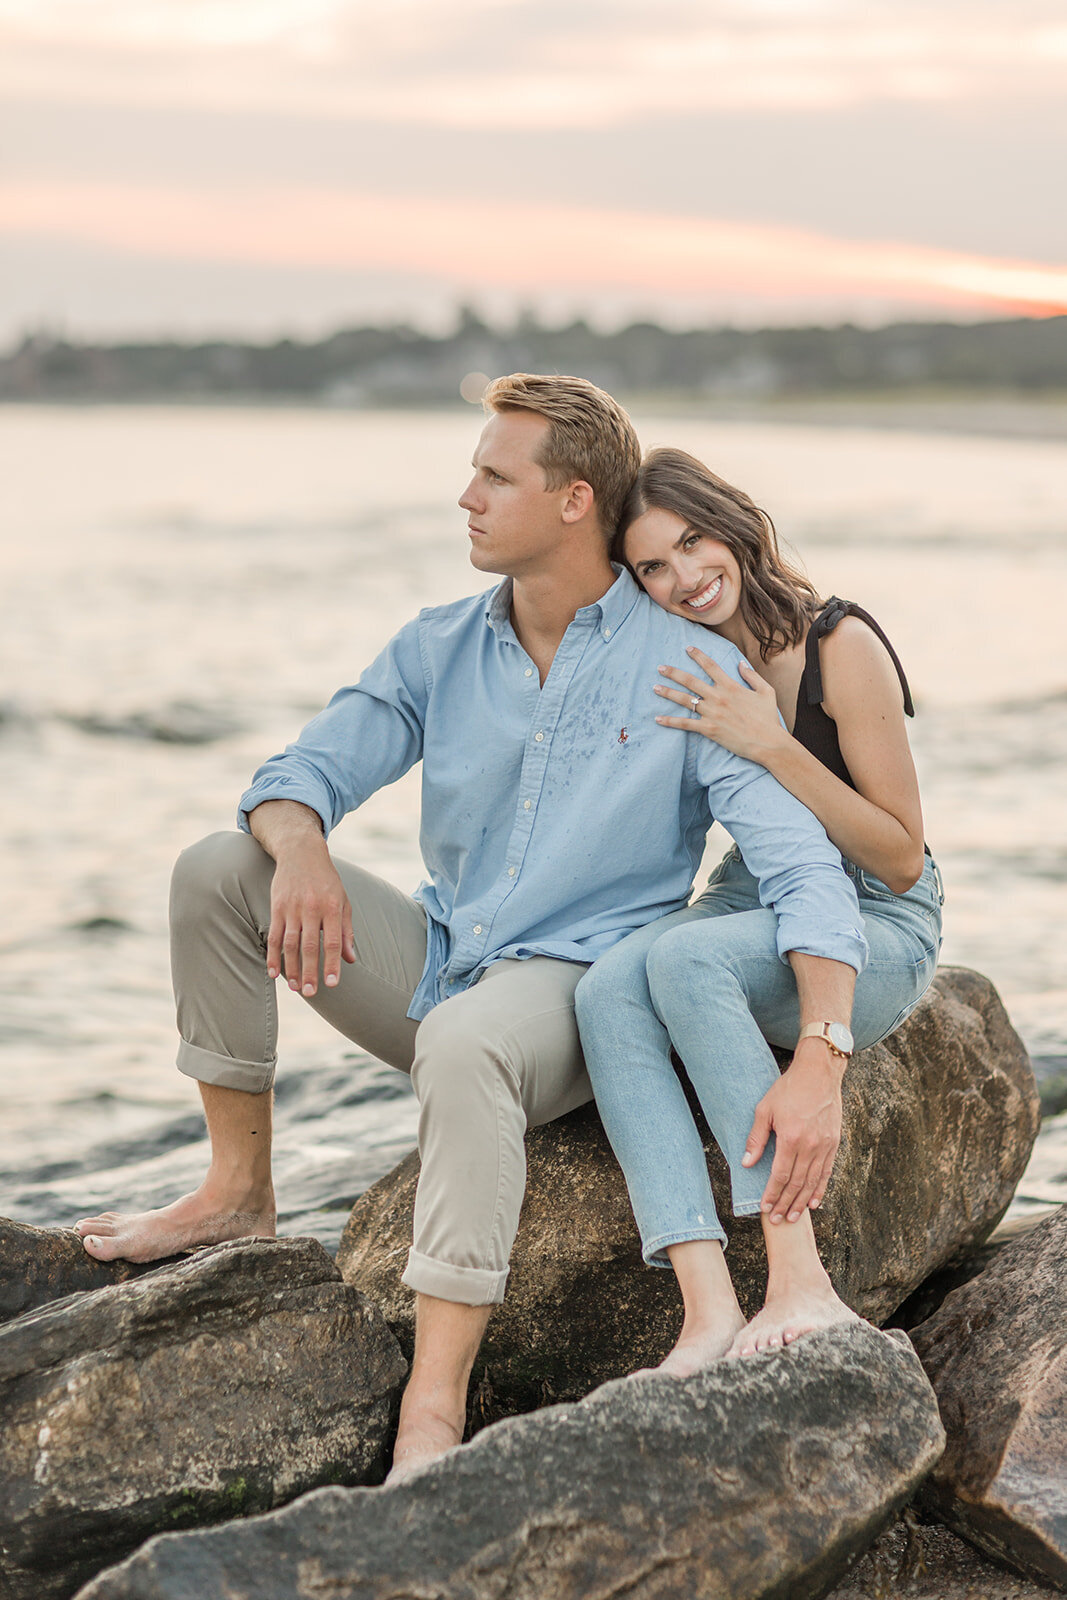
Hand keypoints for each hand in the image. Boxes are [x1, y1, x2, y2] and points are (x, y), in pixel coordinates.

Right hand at [266, 842, 355, 997]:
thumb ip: (346, 931)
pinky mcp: (277, 907)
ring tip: (295, 988)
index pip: (333, 941)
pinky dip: (273, 955)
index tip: (333, 984)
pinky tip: (274, 973)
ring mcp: (292, 908)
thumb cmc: (327, 881)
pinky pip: (275, 936)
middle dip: (310, 972)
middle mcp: (312, 908)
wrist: (301, 853)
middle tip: (311, 993)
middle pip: (310, 946)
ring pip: (291, 944)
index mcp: (332, 907)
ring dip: (291, 968)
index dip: (332, 964)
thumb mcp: (343, 901)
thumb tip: (351, 959)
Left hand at [654, 646, 783, 763]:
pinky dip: (670, 721)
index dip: (698, 655)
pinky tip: (658, 719)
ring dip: (668, 693)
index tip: (687, 648)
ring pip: (685, 700)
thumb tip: (740, 663)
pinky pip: (685, 724)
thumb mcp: (766, 691)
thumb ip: (752, 676)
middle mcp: (718, 697)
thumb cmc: (768, 718)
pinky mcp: (709, 729)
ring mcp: (712, 713)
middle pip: (691, 680)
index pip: (710, 666)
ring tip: (655, 687)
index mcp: (731, 686)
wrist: (768, 742)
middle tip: (660, 667)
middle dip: (674, 672)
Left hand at [741, 1039, 843, 1222]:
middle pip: (797, 1183)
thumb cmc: (788, 1088)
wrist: (819, 1073)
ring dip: (801, 1201)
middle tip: (778, 1220)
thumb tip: (747, 1163)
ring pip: (812, 1181)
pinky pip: (827, 1172)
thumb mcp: (765, 1109)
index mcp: (791, 1138)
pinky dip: (820, 1189)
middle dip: (785, 1203)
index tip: (765, 1208)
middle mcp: (810, 1145)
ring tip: (793, 1216)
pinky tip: (813, 1202)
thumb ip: (756, 1138)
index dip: (772, 1194)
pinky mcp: (834, 1143)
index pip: (780, 1175)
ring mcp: (825, 1145)